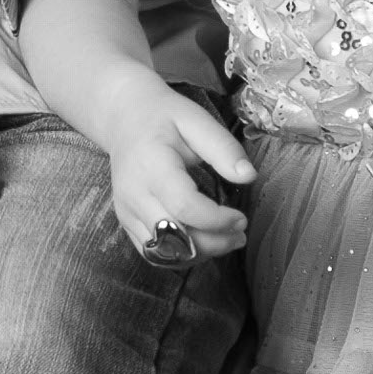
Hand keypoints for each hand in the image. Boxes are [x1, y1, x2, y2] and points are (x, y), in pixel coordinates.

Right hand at [105, 88, 252, 263]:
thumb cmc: (164, 118)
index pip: (184, 206)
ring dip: (199, 253)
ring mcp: (127, 212)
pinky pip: (153, 252)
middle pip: (173, 238)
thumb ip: (223, 148)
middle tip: (240, 233)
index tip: (241, 217)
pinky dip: (182, 255)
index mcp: (151, 166)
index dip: (217, 220)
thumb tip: (249, 176)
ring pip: (163, 253)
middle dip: (213, 243)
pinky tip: (204, 241)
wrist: (124, 120)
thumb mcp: (196, 120)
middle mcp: (134, 195)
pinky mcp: (126, 223)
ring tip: (227, 240)